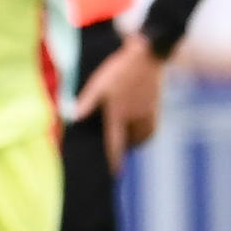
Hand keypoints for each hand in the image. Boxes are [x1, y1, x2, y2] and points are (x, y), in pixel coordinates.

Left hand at [70, 31, 162, 170]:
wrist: (148, 56)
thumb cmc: (119, 70)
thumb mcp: (98, 83)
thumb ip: (87, 102)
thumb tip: (74, 117)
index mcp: (119, 115)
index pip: (115, 146)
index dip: (113, 162)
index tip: (112, 175)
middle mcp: (135, 119)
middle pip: (128, 143)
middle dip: (121, 146)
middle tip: (113, 145)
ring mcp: (148, 115)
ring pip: (140, 138)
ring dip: (132, 140)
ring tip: (123, 135)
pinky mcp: (156, 110)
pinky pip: (149, 131)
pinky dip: (143, 133)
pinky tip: (136, 127)